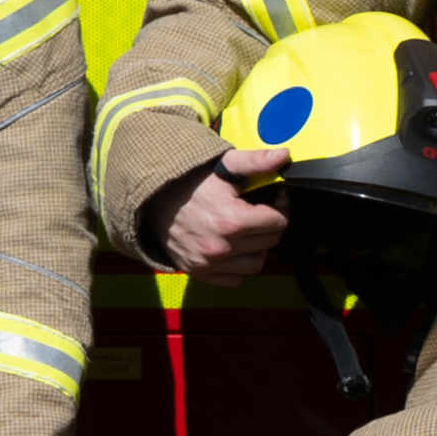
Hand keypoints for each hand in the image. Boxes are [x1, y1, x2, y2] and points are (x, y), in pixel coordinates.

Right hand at [156, 153, 290, 278]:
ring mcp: (208, 262)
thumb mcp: (224, 164)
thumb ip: (256, 162)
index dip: (280, 207)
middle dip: (271, 225)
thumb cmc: (189, 180)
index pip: (278, 222)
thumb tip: (285, 155)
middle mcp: (221, 246)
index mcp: (231, 220)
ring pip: (256, 264)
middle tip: (262, 212)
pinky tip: (234, 248)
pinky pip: (234, 280)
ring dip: (259, 248)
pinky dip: (238, 267)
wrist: (151, 197)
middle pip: (270, 242)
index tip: (273, 200)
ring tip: (249, 231)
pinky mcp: (197, 271)